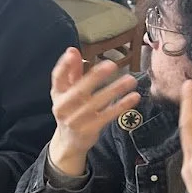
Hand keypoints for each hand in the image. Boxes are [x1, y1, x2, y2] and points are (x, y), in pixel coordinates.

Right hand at [45, 48, 139, 176]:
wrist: (69, 142)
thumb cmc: (71, 111)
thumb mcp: (68, 92)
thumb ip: (72, 72)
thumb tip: (72, 50)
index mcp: (58, 94)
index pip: (58, 78)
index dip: (64, 65)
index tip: (72, 52)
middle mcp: (63, 107)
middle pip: (79, 90)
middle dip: (95, 77)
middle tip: (111, 65)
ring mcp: (75, 120)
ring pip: (96, 103)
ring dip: (114, 90)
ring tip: (130, 80)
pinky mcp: (89, 129)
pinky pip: (107, 116)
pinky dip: (121, 106)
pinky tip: (133, 97)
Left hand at [179, 82, 191, 192]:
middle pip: (191, 126)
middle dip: (188, 103)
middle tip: (187, 84)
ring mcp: (191, 168)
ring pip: (185, 136)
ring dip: (185, 115)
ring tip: (185, 98)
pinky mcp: (186, 175)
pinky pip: (185, 148)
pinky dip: (186, 133)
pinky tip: (188, 123)